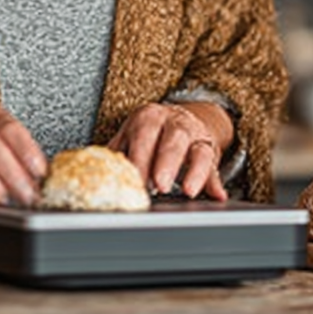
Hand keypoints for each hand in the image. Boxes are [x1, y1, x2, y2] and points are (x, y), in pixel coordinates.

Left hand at [107, 101, 230, 200]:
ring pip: (198, 151)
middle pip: (173, 139)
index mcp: (149, 117)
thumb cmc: (149, 133)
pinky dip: (216, 183)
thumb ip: (117, 153)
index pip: (144, 134)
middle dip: (166, 162)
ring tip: (188, 190)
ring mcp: (195, 136)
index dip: (140, 157)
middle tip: (159, 184)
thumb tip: (95, 175)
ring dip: (195, 172)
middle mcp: (174, 122)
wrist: (181, 118)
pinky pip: (215, 167)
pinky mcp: (210, 151)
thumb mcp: (131, 135)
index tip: (135, 179)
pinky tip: (218, 196)